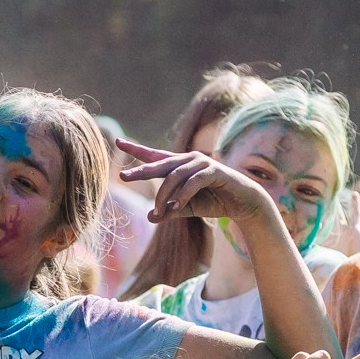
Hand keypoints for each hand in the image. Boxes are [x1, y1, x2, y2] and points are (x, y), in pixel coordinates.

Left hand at [114, 137, 277, 225]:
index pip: (154, 156)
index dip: (136, 148)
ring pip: (174, 176)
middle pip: (159, 164)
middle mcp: (188, 160)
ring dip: (165, 196)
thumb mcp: (185, 208)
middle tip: (123, 176)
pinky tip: (175, 207)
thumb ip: (168, 211)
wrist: (242, 202)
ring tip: (159, 212)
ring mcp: (201, 163)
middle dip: (141, 171)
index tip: (118, 141)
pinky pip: (192, 182)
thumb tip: (149, 217)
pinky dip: (182, 195)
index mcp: (179, 166)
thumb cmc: (213, 201)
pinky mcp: (213, 171)